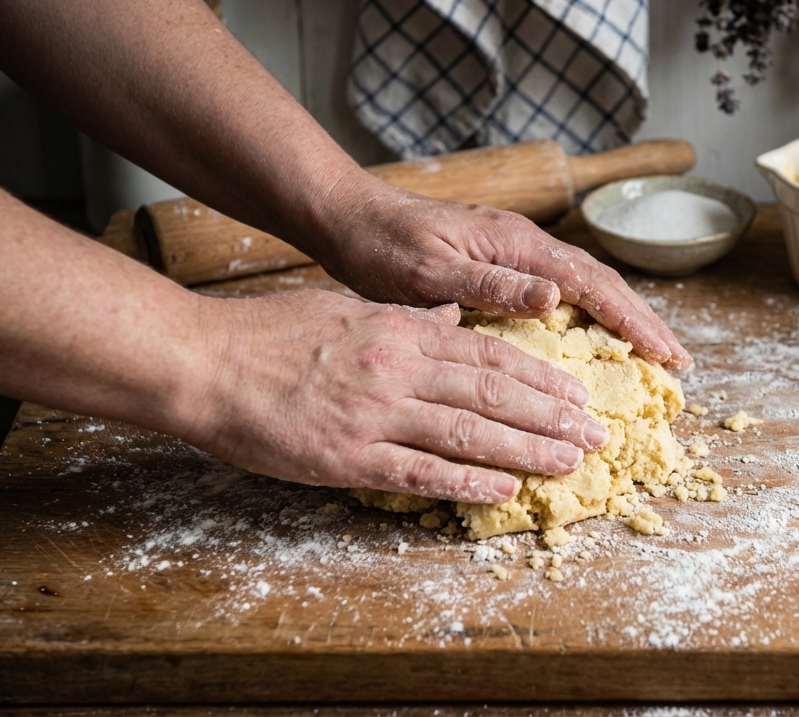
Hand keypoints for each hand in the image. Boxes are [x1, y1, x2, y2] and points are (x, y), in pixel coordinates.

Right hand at [180, 290, 607, 503]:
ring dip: (526, 450)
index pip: (491, 354)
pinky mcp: (347, 457)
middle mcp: (398, 369)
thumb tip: (449, 322)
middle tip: (595, 436)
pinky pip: (419, 472)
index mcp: (400, 331)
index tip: (577, 395)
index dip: (542, 377)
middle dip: (553, 417)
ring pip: (469, 432)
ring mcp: (374, 415)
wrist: (203, 361)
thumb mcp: (345, 309)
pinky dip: (465, 481)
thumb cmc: (268, 332)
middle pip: (495, 392)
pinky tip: (502, 489)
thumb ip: (403, 321)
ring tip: (569, 463)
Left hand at [314, 172, 692, 370]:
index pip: (592, 284)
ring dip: (620, 317)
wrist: (349, 217)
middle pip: (600, 284)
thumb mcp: (429, 270)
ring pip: (583, 286)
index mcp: (516, 244)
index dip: (633, 320)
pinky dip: (588, 314)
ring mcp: (513, 253)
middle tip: (678, 361)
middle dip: (642, 321)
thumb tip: (556, 297)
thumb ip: (490, 284)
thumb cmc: (383, 245)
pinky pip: (559, 290)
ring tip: (650, 351)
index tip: (666, 353)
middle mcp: (523, 245)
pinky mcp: (498, 264)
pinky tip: (592, 336)